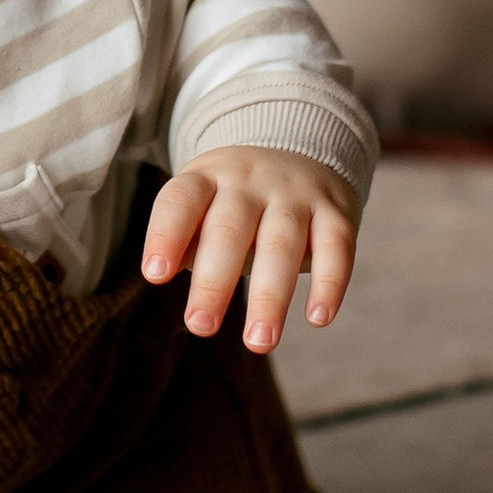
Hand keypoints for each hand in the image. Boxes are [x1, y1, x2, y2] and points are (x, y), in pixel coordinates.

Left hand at [141, 147, 361, 351]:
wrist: (301, 149)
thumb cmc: (235, 200)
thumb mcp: (203, 205)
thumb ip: (186, 239)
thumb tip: (163, 273)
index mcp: (208, 178)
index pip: (182, 201)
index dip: (167, 234)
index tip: (155, 274)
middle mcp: (250, 182)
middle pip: (229, 230)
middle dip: (214, 282)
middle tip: (200, 327)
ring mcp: (296, 195)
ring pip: (281, 245)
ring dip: (270, 298)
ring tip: (259, 342)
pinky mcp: (336, 212)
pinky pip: (336, 248)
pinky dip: (329, 284)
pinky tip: (317, 319)